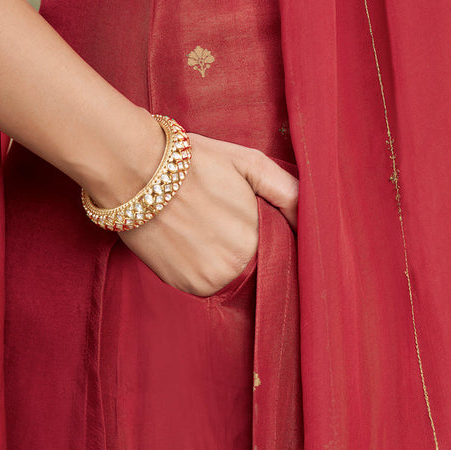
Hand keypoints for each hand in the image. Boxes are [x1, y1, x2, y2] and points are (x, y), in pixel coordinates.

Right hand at [119, 132, 298, 296]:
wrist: (135, 171)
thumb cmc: (194, 162)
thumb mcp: (250, 164)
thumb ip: (289, 192)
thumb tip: (315, 217)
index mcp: (261, 238)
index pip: (281, 249)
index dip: (267, 232)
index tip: (246, 216)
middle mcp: (239, 267)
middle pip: (256, 264)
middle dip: (244, 243)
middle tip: (218, 217)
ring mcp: (211, 281)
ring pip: (230, 275)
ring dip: (222, 258)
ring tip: (202, 226)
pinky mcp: (185, 286)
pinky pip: (204, 282)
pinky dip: (199, 265)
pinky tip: (187, 239)